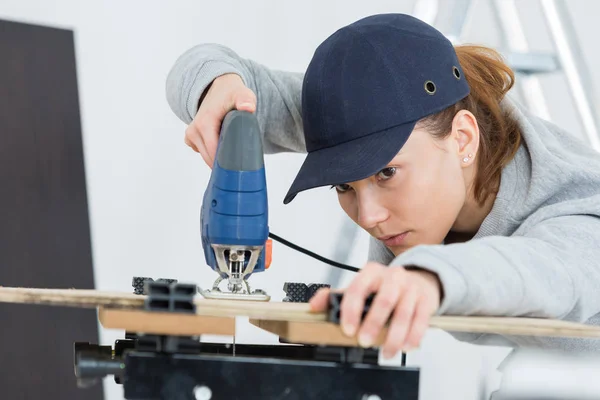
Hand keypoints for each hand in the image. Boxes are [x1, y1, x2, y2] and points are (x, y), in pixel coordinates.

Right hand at [185, 73, 256, 166]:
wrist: (219, 89)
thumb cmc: (232, 94)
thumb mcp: (242, 94)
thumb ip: (246, 100)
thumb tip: (247, 108)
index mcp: (204, 123)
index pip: (213, 151)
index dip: (225, 161)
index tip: (238, 167)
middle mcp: (193, 130)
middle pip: (209, 157)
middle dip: (223, 162)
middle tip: (239, 164)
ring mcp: (190, 135)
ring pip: (205, 156)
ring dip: (218, 158)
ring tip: (232, 153)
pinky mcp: (190, 139)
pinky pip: (202, 152)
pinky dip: (212, 153)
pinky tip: (222, 146)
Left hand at [310, 262, 441, 358]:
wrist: (419, 279)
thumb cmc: (384, 287)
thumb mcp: (361, 287)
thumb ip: (336, 297)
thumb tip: (313, 307)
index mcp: (371, 272)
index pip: (358, 289)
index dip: (351, 310)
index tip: (348, 329)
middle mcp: (392, 277)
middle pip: (383, 301)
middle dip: (372, 324)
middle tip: (363, 342)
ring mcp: (411, 288)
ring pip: (403, 314)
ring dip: (394, 337)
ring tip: (386, 352)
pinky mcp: (426, 300)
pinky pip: (421, 321)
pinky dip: (413, 337)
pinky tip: (405, 347)